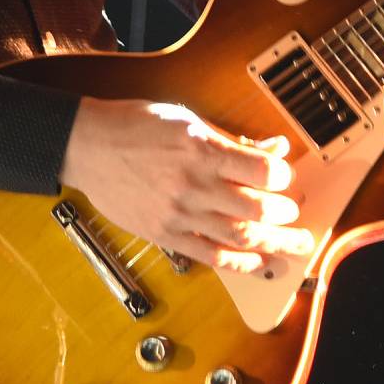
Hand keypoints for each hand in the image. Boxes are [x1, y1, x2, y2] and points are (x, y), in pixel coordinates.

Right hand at [58, 98, 313, 273]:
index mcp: (200, 149)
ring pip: (238, 237)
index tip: (286, 176)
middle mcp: (192, 185)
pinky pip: (210, 256)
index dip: (283, 176)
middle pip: (256, 209)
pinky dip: (239, 263)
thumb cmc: (136, 126)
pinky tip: (259, 264)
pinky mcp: (165, 234)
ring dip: (274, 244)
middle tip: (296, 213)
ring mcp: (178, 214)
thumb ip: (231, 140)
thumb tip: (273, 149)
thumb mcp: (187, 120)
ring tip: (296, 247)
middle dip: (285, 214)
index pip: (261, 170)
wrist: (87, 147)